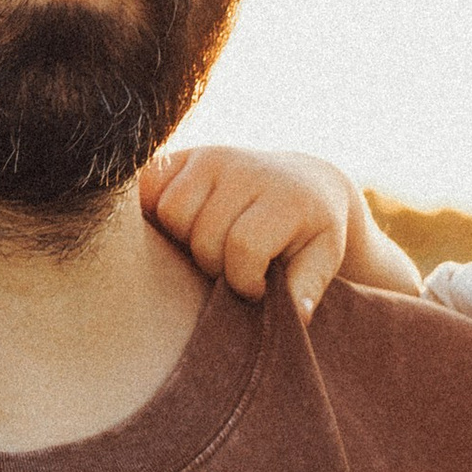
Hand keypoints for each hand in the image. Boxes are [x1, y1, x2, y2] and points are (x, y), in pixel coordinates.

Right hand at [138, 146, 359, 318]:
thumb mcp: (324, 258)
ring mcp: (211, 158)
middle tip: (232, 266)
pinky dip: (154, 211)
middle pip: (202, 235)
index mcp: (285, 198)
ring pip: (169, 211)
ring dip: (183, 240)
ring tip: (210, 245)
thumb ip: (308, 286)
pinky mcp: (184, 155)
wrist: (302, 181)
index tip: (258, 287)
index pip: (243, 247)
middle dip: (214, 264)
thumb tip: (297, 317)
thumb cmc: (309, 231)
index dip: (244, 280)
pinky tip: (181, 227)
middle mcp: (246, 169)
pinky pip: (147, 187)